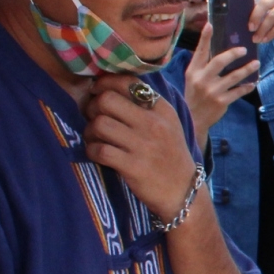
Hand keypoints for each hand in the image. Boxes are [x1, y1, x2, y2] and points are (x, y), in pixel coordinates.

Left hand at [84, 76, 199, 222]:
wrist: (183, 191)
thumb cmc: (169, 154)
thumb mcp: (167, 124)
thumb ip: (144, 104)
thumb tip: (106, 86)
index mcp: (162, 109)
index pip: (127, 82)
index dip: (104, 83)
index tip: (97, 92)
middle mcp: (154, 123)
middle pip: (107, 100)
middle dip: (92, 107)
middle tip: (93, 117)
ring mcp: (144, 145)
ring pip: (99, 124)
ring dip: (90, 131)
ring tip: (95, 138)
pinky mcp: (133, 166)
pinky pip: (99, 150)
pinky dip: (92, 150)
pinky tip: (98, 153)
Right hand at [182, 17, 258, 142]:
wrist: (193, 119)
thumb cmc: (194, 95)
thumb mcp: (192, 78)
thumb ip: (202, 66)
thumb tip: (217, 49)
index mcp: (193, 71)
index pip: (200, 51)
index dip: (205, 37)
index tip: (211, 24)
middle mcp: (202, 79)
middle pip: (220, 61)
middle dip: (234, 54)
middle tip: (245, 49)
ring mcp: (212, 91)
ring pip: (234, 76)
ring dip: (247, 69)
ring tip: (256, 63)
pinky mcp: (222, 101)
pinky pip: (239, 91)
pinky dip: (247, 86)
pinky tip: (253, 82)